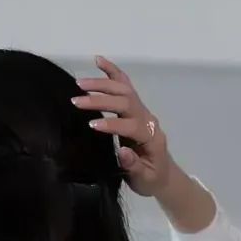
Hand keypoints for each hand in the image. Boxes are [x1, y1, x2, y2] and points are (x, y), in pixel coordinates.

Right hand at [71, 57, 171, 196]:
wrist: (162, 173)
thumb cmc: (151, 179)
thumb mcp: (144, 179)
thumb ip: (134, 166)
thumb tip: (123, 151)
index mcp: (151, 137)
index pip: (131, 125)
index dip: (112, 124)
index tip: (91, 126)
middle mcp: (148, 118)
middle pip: (125, 102)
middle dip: (101, 100)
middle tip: (77, 101)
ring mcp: (142, 110)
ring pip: (123, 90)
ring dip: (101, 84)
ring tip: (80, 83)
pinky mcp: (135, 107)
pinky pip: (125, 85)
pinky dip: (112, 71)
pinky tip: (98, 61)